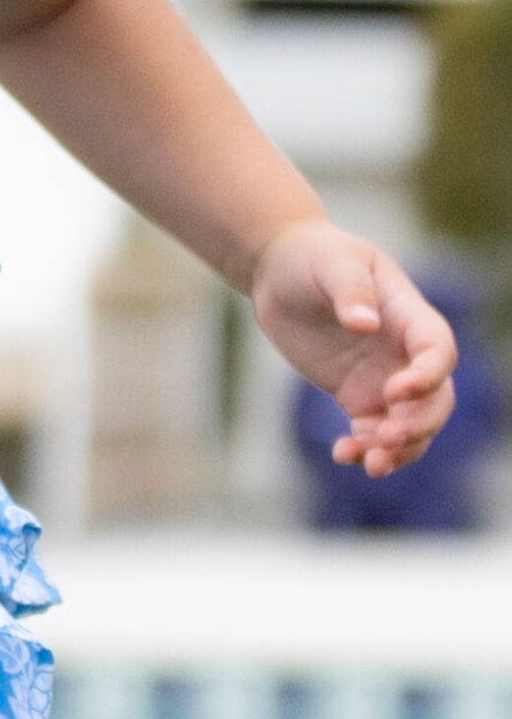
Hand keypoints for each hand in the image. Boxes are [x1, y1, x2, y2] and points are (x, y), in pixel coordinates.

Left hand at [251, 219, 455, 476]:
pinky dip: (365, 449)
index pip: (438, 352)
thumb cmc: (315, 255)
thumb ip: (351, 291)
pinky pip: (373, 432)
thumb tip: (365, 324)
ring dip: (398, 449)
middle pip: (436, 399)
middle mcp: (404, 353)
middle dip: (419, 425)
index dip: (427, 377)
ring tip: (368, 462)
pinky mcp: (356, 396)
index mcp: (410, 316)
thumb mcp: (334, 262)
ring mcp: (383, 378)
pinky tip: (344, 454)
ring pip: (410, 426)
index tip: (394, 391)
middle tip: (385, 439)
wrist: (280, 271)